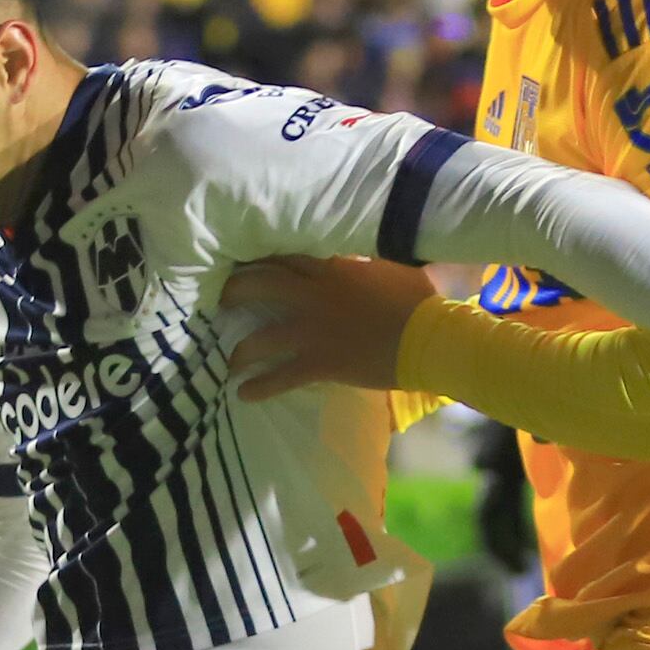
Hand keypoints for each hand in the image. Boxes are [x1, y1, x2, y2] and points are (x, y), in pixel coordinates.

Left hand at [222, 252, 435, 398]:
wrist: (429, 338)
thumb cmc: (417, 301)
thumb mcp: (387, 267)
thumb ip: (360, 262)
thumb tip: (350, 257)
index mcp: (330, 267)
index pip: (284, 256)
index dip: (260, 259)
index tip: (244, 263)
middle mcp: (313, 295)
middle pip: (260, 285)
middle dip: (234, 292)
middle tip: (221, 301)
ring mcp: (313, 331)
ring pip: (261, 338)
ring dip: (239, 351)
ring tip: (228, 360)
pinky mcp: (321, 363)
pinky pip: (281, 377)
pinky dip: (259, 387)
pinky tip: (242, 394)